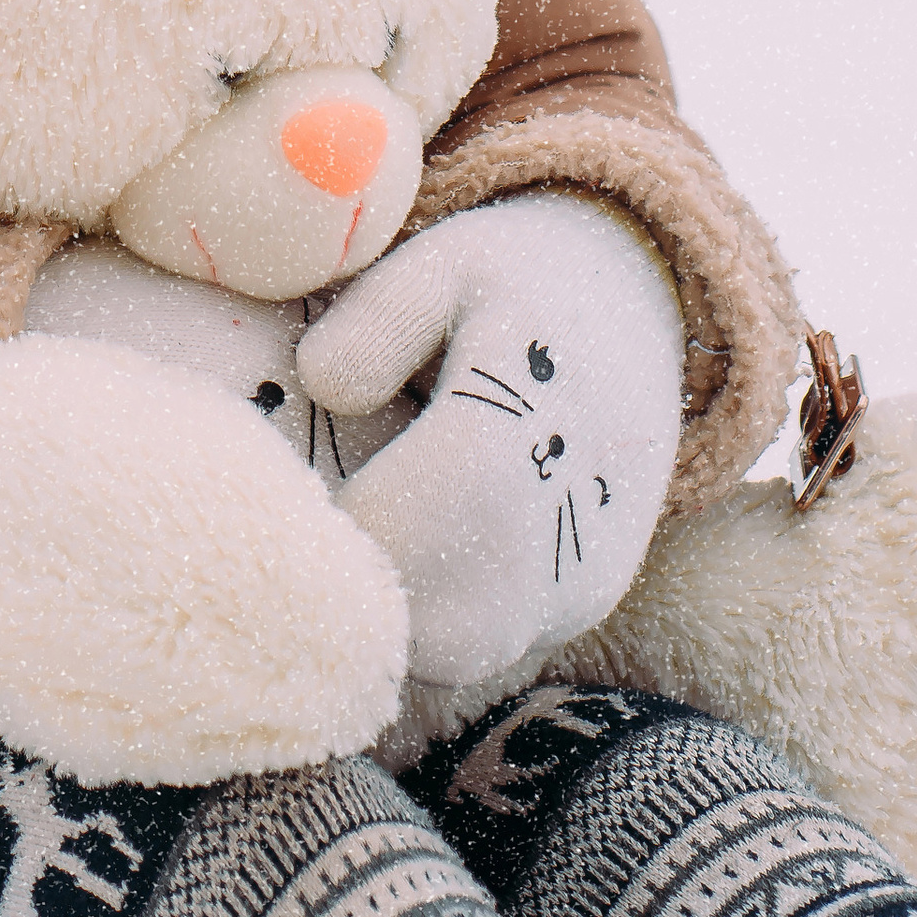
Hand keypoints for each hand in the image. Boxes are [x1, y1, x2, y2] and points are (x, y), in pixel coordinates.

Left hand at [295, 192, 682, 684]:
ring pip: (452, 654)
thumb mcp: (444, 261)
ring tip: (351, 528)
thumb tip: (320, 385)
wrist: (644, 306)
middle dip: (343, 595)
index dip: (316, 534)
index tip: (272, 494)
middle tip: (301, 523)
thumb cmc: (519, 278)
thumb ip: (378, 319)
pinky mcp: (582, 605)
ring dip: (386, 616)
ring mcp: (577, 585)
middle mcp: (556, 537)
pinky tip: (406, 545)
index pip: (388, 536)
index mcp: (513, 439)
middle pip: (418, 626)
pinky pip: (492, 647)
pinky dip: (434, 618)